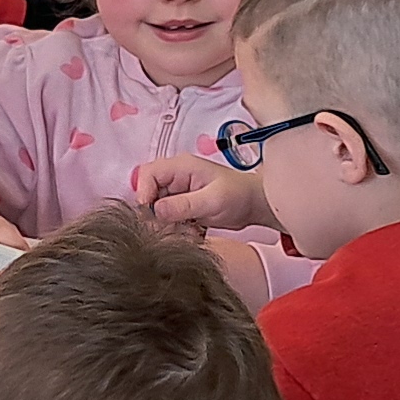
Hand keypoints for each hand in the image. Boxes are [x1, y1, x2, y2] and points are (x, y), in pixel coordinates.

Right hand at [132, 153, 261, 231]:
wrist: (256, 206)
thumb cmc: (240, 195)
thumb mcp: (212, 200)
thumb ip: (184, 205)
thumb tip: (156, 210)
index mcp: (181, 167)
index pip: (148, 174)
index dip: (143, 194)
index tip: (149, 214)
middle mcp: (176, 178)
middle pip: (149, 194)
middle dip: (155, 214)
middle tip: (169, 228)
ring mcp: (178, 193)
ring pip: (156, 210)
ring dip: (167, 224)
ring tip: (186, 231)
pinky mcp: (182, 207)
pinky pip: (167, 219)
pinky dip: (175, 229)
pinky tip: (192, 233)